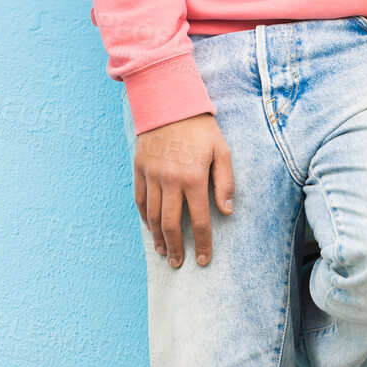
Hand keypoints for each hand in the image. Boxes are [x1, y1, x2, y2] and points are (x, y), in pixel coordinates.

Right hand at [134, 115, 233, 267]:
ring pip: (152, 216)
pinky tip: (150, 230)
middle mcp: (170, 180)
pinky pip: (139, 200)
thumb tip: (227, 211)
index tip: (204, 259)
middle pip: (171, 224)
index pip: (200, 220)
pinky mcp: (139, 169)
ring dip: (158, 238)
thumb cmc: (201, 128)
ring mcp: (152, 175)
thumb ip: (225, 183)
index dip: (203, 243)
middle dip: (176, 248)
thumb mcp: (222, 151)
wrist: (169, 102)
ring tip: (164, 252)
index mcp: (193, 177)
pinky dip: (144, 218)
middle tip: (179, 263)